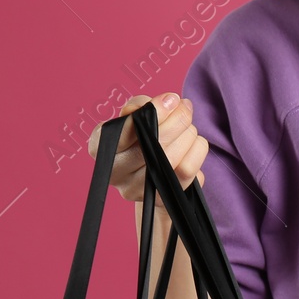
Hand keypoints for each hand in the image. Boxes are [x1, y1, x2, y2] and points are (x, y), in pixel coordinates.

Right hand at [85, 93, 207, 201]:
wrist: (153, 174)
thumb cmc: (140, 137)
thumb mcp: (133, 115)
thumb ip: (142, 104)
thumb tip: (165, 102)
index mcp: (101, 147)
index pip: (120, 131)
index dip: (151, 113)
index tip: (170, 100)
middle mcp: (115, 172)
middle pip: (153, 143)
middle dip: (178, 119)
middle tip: (185, 107)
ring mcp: (137, 189)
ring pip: (173, 157)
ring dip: (188, 134)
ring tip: (188, 126)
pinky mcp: (162, 198)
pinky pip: (189, 169)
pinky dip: (196, 149)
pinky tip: (192, 143)